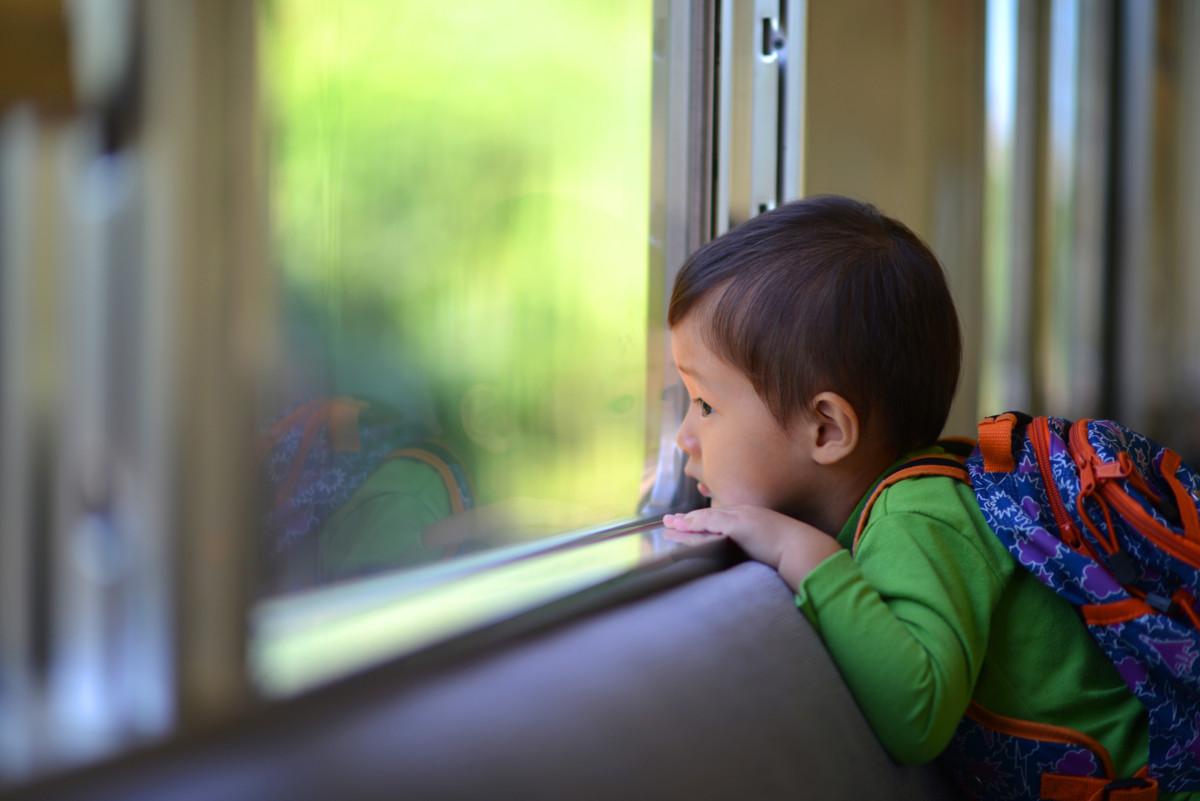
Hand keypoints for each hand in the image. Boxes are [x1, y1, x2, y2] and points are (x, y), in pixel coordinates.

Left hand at [662, 506, 841, 589]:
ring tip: (667, 526)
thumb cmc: (792, 554)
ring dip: (684, 523)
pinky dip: (694, 523)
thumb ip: (755, 550)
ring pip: (705, 519)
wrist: (803, 550)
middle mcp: (744, 515)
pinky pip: (709, 522)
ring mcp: (740, 518)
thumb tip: (747, 560)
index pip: (720, 519)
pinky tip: (681, 526)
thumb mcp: (769, 550)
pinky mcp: (738, 524)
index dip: (701, 522)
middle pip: (708, 516)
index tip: (687, 525)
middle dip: (687, 520)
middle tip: (668, 522)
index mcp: (751, 520)